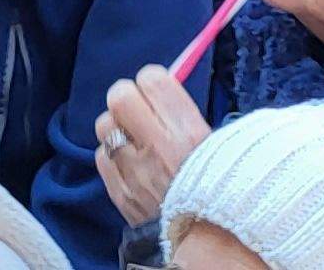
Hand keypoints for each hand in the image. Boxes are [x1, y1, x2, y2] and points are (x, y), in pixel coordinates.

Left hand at [96, 65, 212, 224]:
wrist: (213, 243)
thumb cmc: (222, 188)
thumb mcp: (220, 145)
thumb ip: (188, 114)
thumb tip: (164, 86)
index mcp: (188, 131)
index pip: (152, 79)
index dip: (154, 82)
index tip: (159, 92)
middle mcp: (157, 147)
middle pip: (119, 95)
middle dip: (129, 99)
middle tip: (141, 111)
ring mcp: (134, 170)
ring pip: (104, 124)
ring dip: (117, 128)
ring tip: (135, 140)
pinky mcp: (119, 192)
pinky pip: (101, 157)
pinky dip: (112, 157)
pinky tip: (131, 164)